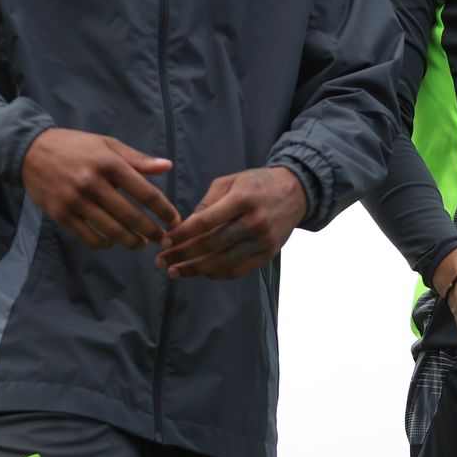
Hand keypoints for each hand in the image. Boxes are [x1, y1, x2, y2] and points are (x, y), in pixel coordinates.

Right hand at [20, 128, 179, 249]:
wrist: (30, 150)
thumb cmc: (75, 146)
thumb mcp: (107, 145)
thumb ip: (137, 159)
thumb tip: (168, 166)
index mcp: (109, 163)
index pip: (145, 192)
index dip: (164, 210)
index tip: (175, 220)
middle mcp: (93, 183)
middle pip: (131, 216)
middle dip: (152, 231)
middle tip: (163, 239)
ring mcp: (75, 201)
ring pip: (112, 231)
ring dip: (132, 241)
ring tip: (141, 243)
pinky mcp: (61, 214)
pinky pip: (89, 237)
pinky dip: (106, 243)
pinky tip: (113, 240)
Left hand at [153, 167, 307, 279]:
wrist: (296, 192)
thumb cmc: (256, 184)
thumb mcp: (230, 181)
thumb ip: (207, 202)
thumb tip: (186, 226)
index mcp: (242, 199)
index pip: (206, 222)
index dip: (182, 235)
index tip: (164, 242)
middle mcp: (255, 221)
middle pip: (212, 245)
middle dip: (183, 256)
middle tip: (161, 262)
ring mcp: (263, 240)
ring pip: (224, 262)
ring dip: (196, 270)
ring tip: (175, 272)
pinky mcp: (268, 254)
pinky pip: (238, 270)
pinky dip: (216, 274)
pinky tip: (200, 272)